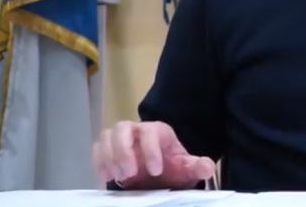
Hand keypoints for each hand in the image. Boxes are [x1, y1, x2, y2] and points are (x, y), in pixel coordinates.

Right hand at [93, 120, 215, 189]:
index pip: (150, 133)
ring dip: (110, 156)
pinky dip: (99, 162)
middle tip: (130, 174)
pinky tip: (106, 177)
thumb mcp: (185, 169)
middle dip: (124, 151)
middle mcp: (136, 131)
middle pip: (123, 128)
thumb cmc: (171, 168)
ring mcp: (119, 139)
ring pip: (107, 136)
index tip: (155, 171)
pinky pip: (97, 149)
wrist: (157, 176)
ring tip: (120, 177)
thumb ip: (196, 167)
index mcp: (158, 132)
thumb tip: (208, 168)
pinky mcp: (107, 150)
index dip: (151, 150)